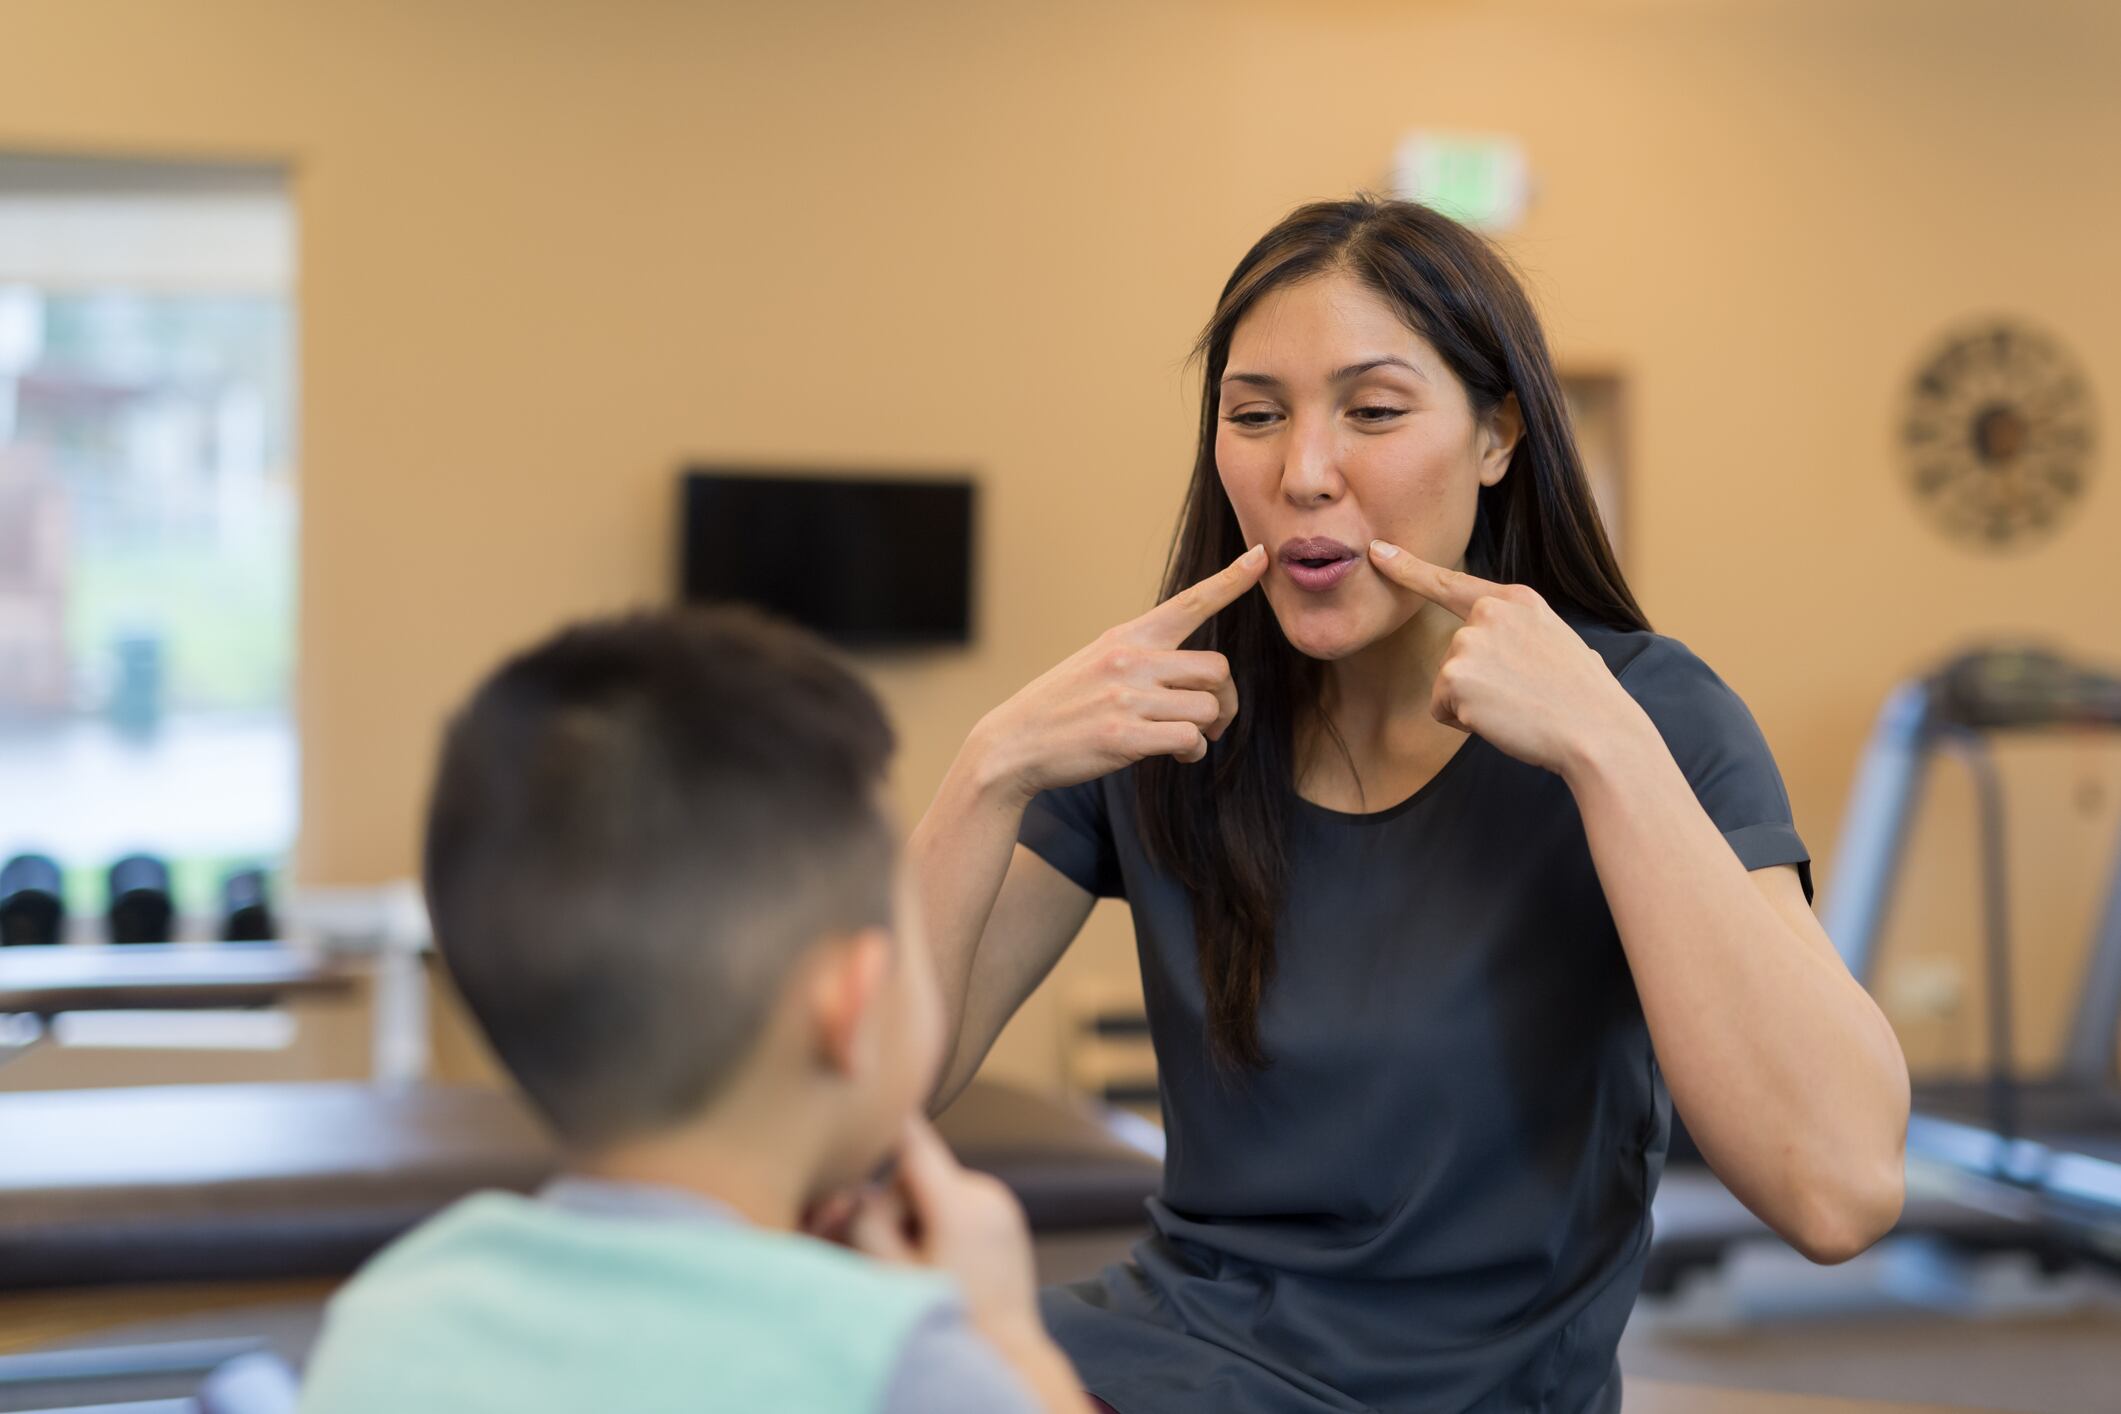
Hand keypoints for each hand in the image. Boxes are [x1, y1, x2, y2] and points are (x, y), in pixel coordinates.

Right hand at [846, 1116, 1045, 1347]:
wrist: (1005, 1353)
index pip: (915, 1143)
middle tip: (898, 1254)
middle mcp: (986, 1194)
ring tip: (927, 1263)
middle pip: (914, 1177)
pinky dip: (942, 1220)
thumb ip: (865, 1225)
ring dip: (918, 1216)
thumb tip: (855, 1186)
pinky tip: (946, 1258)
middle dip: (895, 1207)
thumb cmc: (943, 1317)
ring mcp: (1001, 1203)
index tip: (878, 1077)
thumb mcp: (891, 1275)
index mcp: (958, 1206)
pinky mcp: (1007, 1214)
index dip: (890, 1114)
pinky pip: (959, 1200)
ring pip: (935, 1189)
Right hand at [980, 545, 1267, 801]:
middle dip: (1225, 697)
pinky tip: (1176, 755)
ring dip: (1207, 730)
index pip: (1189, 602)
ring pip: (1207, 708)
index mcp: (1126, 637)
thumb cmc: (1061, 706)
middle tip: (1211, 718)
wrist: (1012, 743)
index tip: (1261, 556)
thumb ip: (1143, 659)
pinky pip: (1189, 740)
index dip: (1230, 581)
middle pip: (1217, 668)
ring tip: (1186, 740)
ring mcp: (1125, 698)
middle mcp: (1129, 660)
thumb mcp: (1097, 662)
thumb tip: (1196, 681)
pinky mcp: (1123, 738)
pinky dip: (1192, 752)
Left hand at [1365, 540, 1642, 775]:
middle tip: (1525, 694)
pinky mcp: (1454, 676)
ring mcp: (1469, 641)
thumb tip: (1520, 651)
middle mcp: (1488, 613)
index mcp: (1517, 600)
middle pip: (1455, 655)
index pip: (1452, 583)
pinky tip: (1502, 719)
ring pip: (1448, 684)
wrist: (1597, 731)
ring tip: (1518, 705)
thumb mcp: (1560, 643)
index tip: (1377, 551)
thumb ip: (1524, 635)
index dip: (1409, 568)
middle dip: (1479, 682)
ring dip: (1474, 703)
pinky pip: (1442, 709)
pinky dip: (1465, 723)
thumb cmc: (1585, 699)